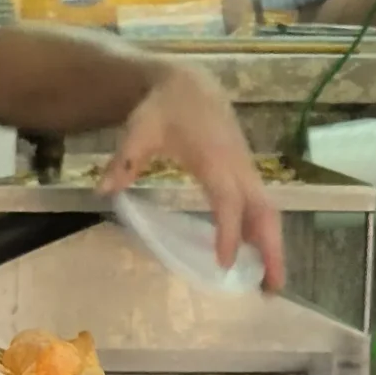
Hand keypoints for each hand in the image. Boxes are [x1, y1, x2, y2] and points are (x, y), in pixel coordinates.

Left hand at [100, 66, 284, 290]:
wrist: (190, 84)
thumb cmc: (163, 108)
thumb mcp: (139, 129)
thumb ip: (124, 160)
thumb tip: (103, 189)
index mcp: (215, 159)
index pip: (228, 201)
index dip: (228, 231)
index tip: (224, 263)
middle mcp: (238, 167)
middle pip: (263, 212)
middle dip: (270, 249)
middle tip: (271, 290)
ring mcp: (245, 170)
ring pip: (267, 211)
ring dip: (272, 247)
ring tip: (269, 286)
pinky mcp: (245, 173)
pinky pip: (260, 207)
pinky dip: (263, 234)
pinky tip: (257, 259)